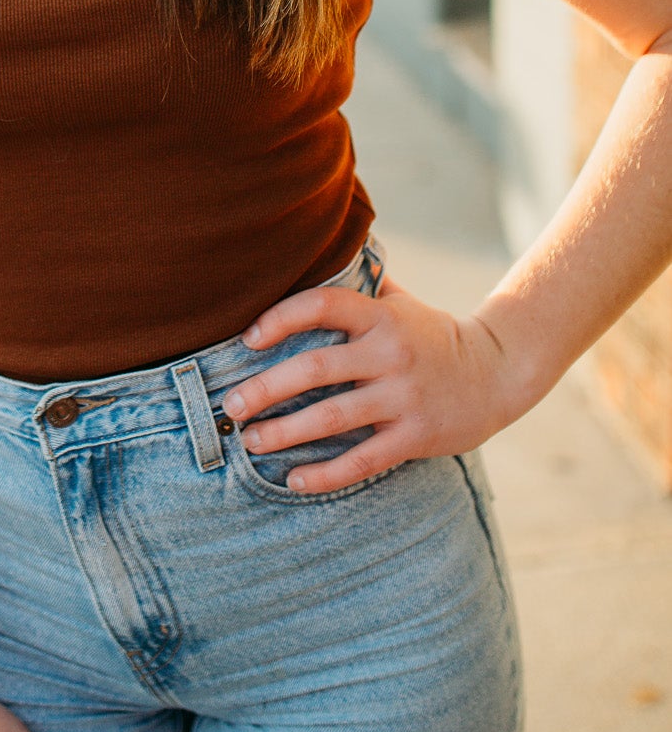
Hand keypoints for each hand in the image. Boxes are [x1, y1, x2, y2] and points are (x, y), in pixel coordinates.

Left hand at [222, 273, 523, 494]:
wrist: (498, 372)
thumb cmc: (432, 334)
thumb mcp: (400, 301)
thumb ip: (360, 283)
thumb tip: (317, 251)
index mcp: (380, 316)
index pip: (323, 305)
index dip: (280, 318)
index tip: (247, 338)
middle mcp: (389, 354)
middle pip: (315, 368)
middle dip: (265, 388)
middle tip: (231, 404)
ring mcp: (402, 397)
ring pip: (331, 418)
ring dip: (284, 432)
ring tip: (251, 441)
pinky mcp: (414, 436)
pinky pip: (362, 460)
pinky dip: (324, 474)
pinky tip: (294, 480)